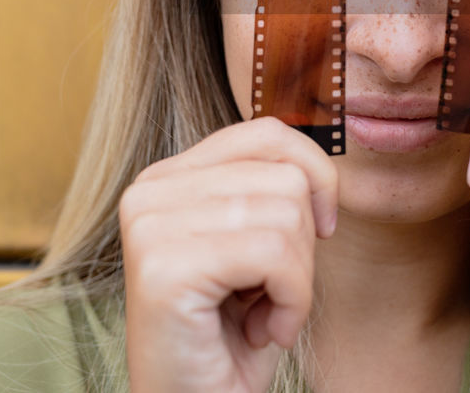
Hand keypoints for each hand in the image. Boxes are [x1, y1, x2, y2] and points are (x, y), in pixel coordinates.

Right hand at [119, 116, 339, 392]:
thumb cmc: (233, 337)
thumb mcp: (259, 244)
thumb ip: (272, 188)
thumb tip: (320, 160)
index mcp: (169, 177)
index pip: (266, 133)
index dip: (316, 177)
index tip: (320, 230)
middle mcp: (149, 191)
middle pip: (285, 177)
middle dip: (303, 247)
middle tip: (269, 297)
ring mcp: (150, 225)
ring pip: (285, 214)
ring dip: (297, 281)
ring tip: (260, 316)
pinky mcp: (164, 267)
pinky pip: (274, 256)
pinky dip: (291, 304)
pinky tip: (260, 333)